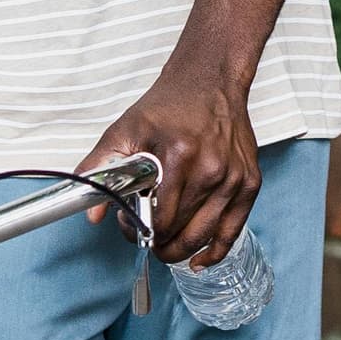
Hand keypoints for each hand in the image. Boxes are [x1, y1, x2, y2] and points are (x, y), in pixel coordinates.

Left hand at [85, 60, 259, 264]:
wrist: (210, 81)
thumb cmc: (169, 106)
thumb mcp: (125, 130)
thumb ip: (99, 169)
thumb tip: (91, 213)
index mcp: (179, 154)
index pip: (158, 218)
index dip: (139, 229)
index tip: (131, 224)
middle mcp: (211, 168)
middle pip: (181, 231)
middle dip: (158, 241)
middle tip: (147, 234)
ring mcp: (233, 177)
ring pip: (204, 236)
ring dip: (181, 248)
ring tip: (166, 243)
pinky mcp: (249, 182)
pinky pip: (232, 231)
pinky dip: (215, 251)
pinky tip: (200, 259)